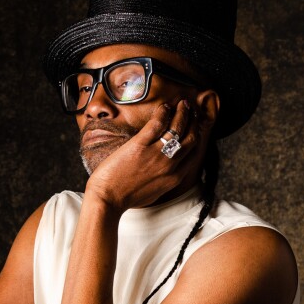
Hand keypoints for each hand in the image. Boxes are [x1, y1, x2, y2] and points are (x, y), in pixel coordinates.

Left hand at [85, 95, 213, 211]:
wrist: (107, 199)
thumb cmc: (126, 198)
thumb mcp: (154, 192)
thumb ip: (165, 180)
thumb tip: (170, 170)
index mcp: (174, 178)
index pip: (193, 152)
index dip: (196, 135)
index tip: (194, 125)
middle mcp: (169, 166)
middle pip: (190, 138)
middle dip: (193, 121)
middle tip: (190, 110)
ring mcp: (155, 155)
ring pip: (177, 128)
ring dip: (182, 113)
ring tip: (182, 103)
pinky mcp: (139, 146)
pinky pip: (157, 124)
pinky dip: (163, 112)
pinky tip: (164, 106)